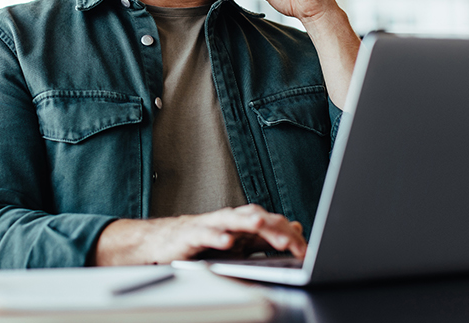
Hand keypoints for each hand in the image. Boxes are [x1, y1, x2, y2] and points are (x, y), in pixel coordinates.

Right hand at [93, 204, 307, 265]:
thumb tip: (295, 228)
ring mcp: (210, 225)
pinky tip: (226, 242)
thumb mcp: (240, 243)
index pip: (271, 224)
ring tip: (260, 225)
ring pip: (231, 220)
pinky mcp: (191, 235)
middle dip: (274, 229)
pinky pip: (205, 235)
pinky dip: (216, 237)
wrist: (163, 243)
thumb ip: (266, 237)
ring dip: (246, 222)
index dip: (288, 236)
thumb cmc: (202, 242)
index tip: (305, 251)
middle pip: (256, 218)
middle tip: (291, 242)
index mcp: (243, 223)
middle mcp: (229, 220)